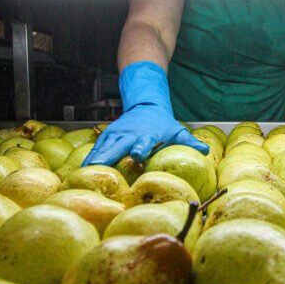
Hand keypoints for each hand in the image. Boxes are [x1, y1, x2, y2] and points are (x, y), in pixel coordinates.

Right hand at [82, 61, 208, 165]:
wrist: (145, 105)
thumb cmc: (162, 124)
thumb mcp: (177, 131)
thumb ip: (189, 142)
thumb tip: (205, 151)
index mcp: (146, 136)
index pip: (142, 144)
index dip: (140, 149)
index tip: (137, 155)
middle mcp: (127, 136)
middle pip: (115, 149)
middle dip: (107, 160)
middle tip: (97, 172)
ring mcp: (114, 136)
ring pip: (101, 151)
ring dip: (93, 164)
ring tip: (82, 178)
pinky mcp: (105, 139)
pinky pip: (95, 152)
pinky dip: (88, 162)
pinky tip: (79, 174)